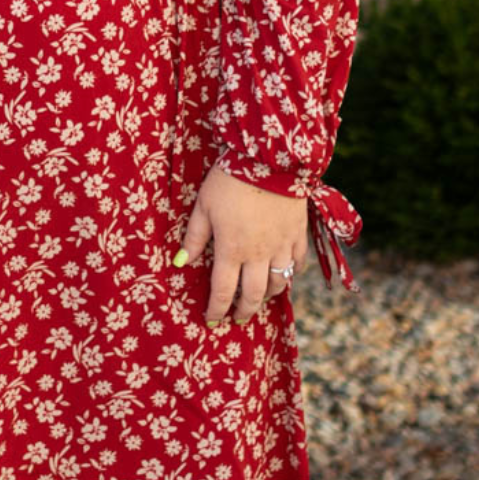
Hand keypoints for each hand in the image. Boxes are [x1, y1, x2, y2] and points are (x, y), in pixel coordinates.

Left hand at [177, 163, 310, 325]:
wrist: (270, 159)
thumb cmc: (230, 180)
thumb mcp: (204, 206)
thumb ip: (194, 237)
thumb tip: (180, 264)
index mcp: (231, 250)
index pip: (222, 291)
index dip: (216, 309)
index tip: (211, 320)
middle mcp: (258, 254)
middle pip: (252, 295)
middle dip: (243, 312)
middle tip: (237, 319)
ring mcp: (281, 246)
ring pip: (278, 284)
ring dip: (267, 296)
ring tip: (258, 299)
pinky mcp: (298, 234)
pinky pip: (297, 263)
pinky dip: (290, 273)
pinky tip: (284, 274)